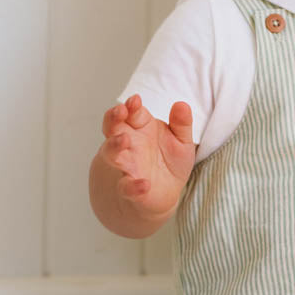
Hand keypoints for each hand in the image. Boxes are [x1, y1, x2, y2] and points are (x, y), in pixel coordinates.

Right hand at [97, 94, 195, 217]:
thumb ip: (182, 123)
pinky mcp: (130, 189)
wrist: (167, 194)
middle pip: (113, 128)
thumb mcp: (182, 140)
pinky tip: (144, 184)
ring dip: (115, 146)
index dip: (131, 106)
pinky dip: (133, 186)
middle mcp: (129, 145)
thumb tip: (182, 104)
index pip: (132, 113)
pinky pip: (127, 187)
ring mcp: (127, 166)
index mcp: (141, 128)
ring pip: (112, 154)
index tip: (135, 100)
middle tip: (120, 111)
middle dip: (114, 118)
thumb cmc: (170, 161)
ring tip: (124, 140)